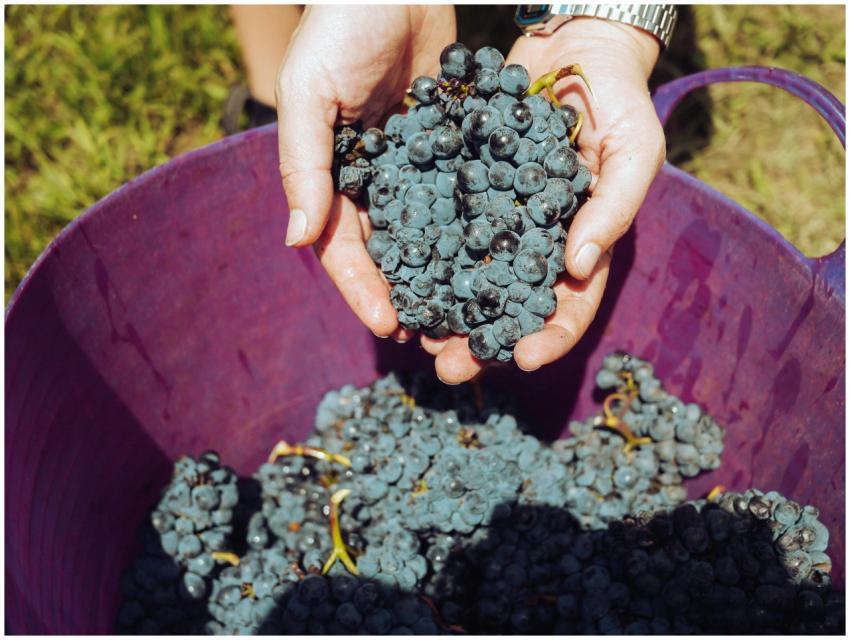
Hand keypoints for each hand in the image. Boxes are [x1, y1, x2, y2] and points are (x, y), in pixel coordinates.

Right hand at [276, 5, 455, 338]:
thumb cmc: (339, 29)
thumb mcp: (308, 95)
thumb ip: (304, 167)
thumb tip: (296, 242)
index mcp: (333, 177)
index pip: (343, 248)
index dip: (362, 289)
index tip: (389, 324)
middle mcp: (374, 180)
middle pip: (389, 252)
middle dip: (407, 295)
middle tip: (433, 336)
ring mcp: (416, 167)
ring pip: (430, 233)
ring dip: (445, 274)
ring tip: (468, 313)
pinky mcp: (453, 146)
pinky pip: (464, 194)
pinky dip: (476, 226)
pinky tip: (499, 256)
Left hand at [424, 19, 664, 383]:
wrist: (575, 48)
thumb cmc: (619, 101)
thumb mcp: (634, 151)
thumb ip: (612, 210)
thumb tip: (577, 270)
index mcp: (583, 245)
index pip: (570, 305)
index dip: (549, 338)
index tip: (520, 359)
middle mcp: (537, 244)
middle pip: (509, 308)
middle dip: (482, 343)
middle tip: (450, 368)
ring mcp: (500, 221)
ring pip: (470, 280)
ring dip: (445, 313)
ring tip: (416, 336)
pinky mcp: (467, 193)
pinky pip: (443, 231)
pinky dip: (424, 258)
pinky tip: (400, 278)